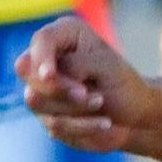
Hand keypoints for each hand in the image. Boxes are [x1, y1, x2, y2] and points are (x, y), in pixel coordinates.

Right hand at [17, 14, 150, 151]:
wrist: (133, 113)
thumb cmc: (120, 81)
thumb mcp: (104, 65)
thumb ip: (74, 64)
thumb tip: (45, 77)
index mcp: (63, 36)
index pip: (41, 41)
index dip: (41, 57)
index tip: (49, 74)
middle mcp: (46, 60)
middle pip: (27, 71)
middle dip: (59, 87)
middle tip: (91, 95)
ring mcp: (41, 90)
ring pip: (36, 100)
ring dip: (74, 107)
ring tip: (101, 103)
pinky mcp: (46, 116)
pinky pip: (54, 124)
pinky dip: (82, 126)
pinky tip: (104, 123)